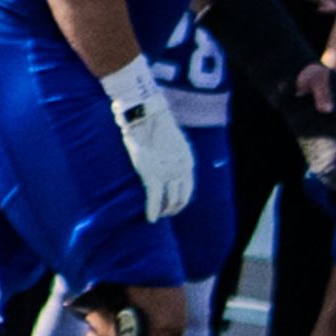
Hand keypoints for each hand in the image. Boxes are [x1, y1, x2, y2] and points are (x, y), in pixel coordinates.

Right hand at [104, 65, 196, 221]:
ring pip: (169, 201)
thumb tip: (161, 166)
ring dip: (164, 211)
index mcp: (187, 161)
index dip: (181, 199)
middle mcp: (181, 170)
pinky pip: (154, 200)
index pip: (188, 188)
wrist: (147, 116)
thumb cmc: (154, 126)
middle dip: (174, 208)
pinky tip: (151, 219)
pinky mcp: (153, 177)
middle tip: (166, 213)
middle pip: (181, 197)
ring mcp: (168, 174)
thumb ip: (169, 157)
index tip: (173, 204)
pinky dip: (153, 211)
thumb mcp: (168, 143)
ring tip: (158, 216)